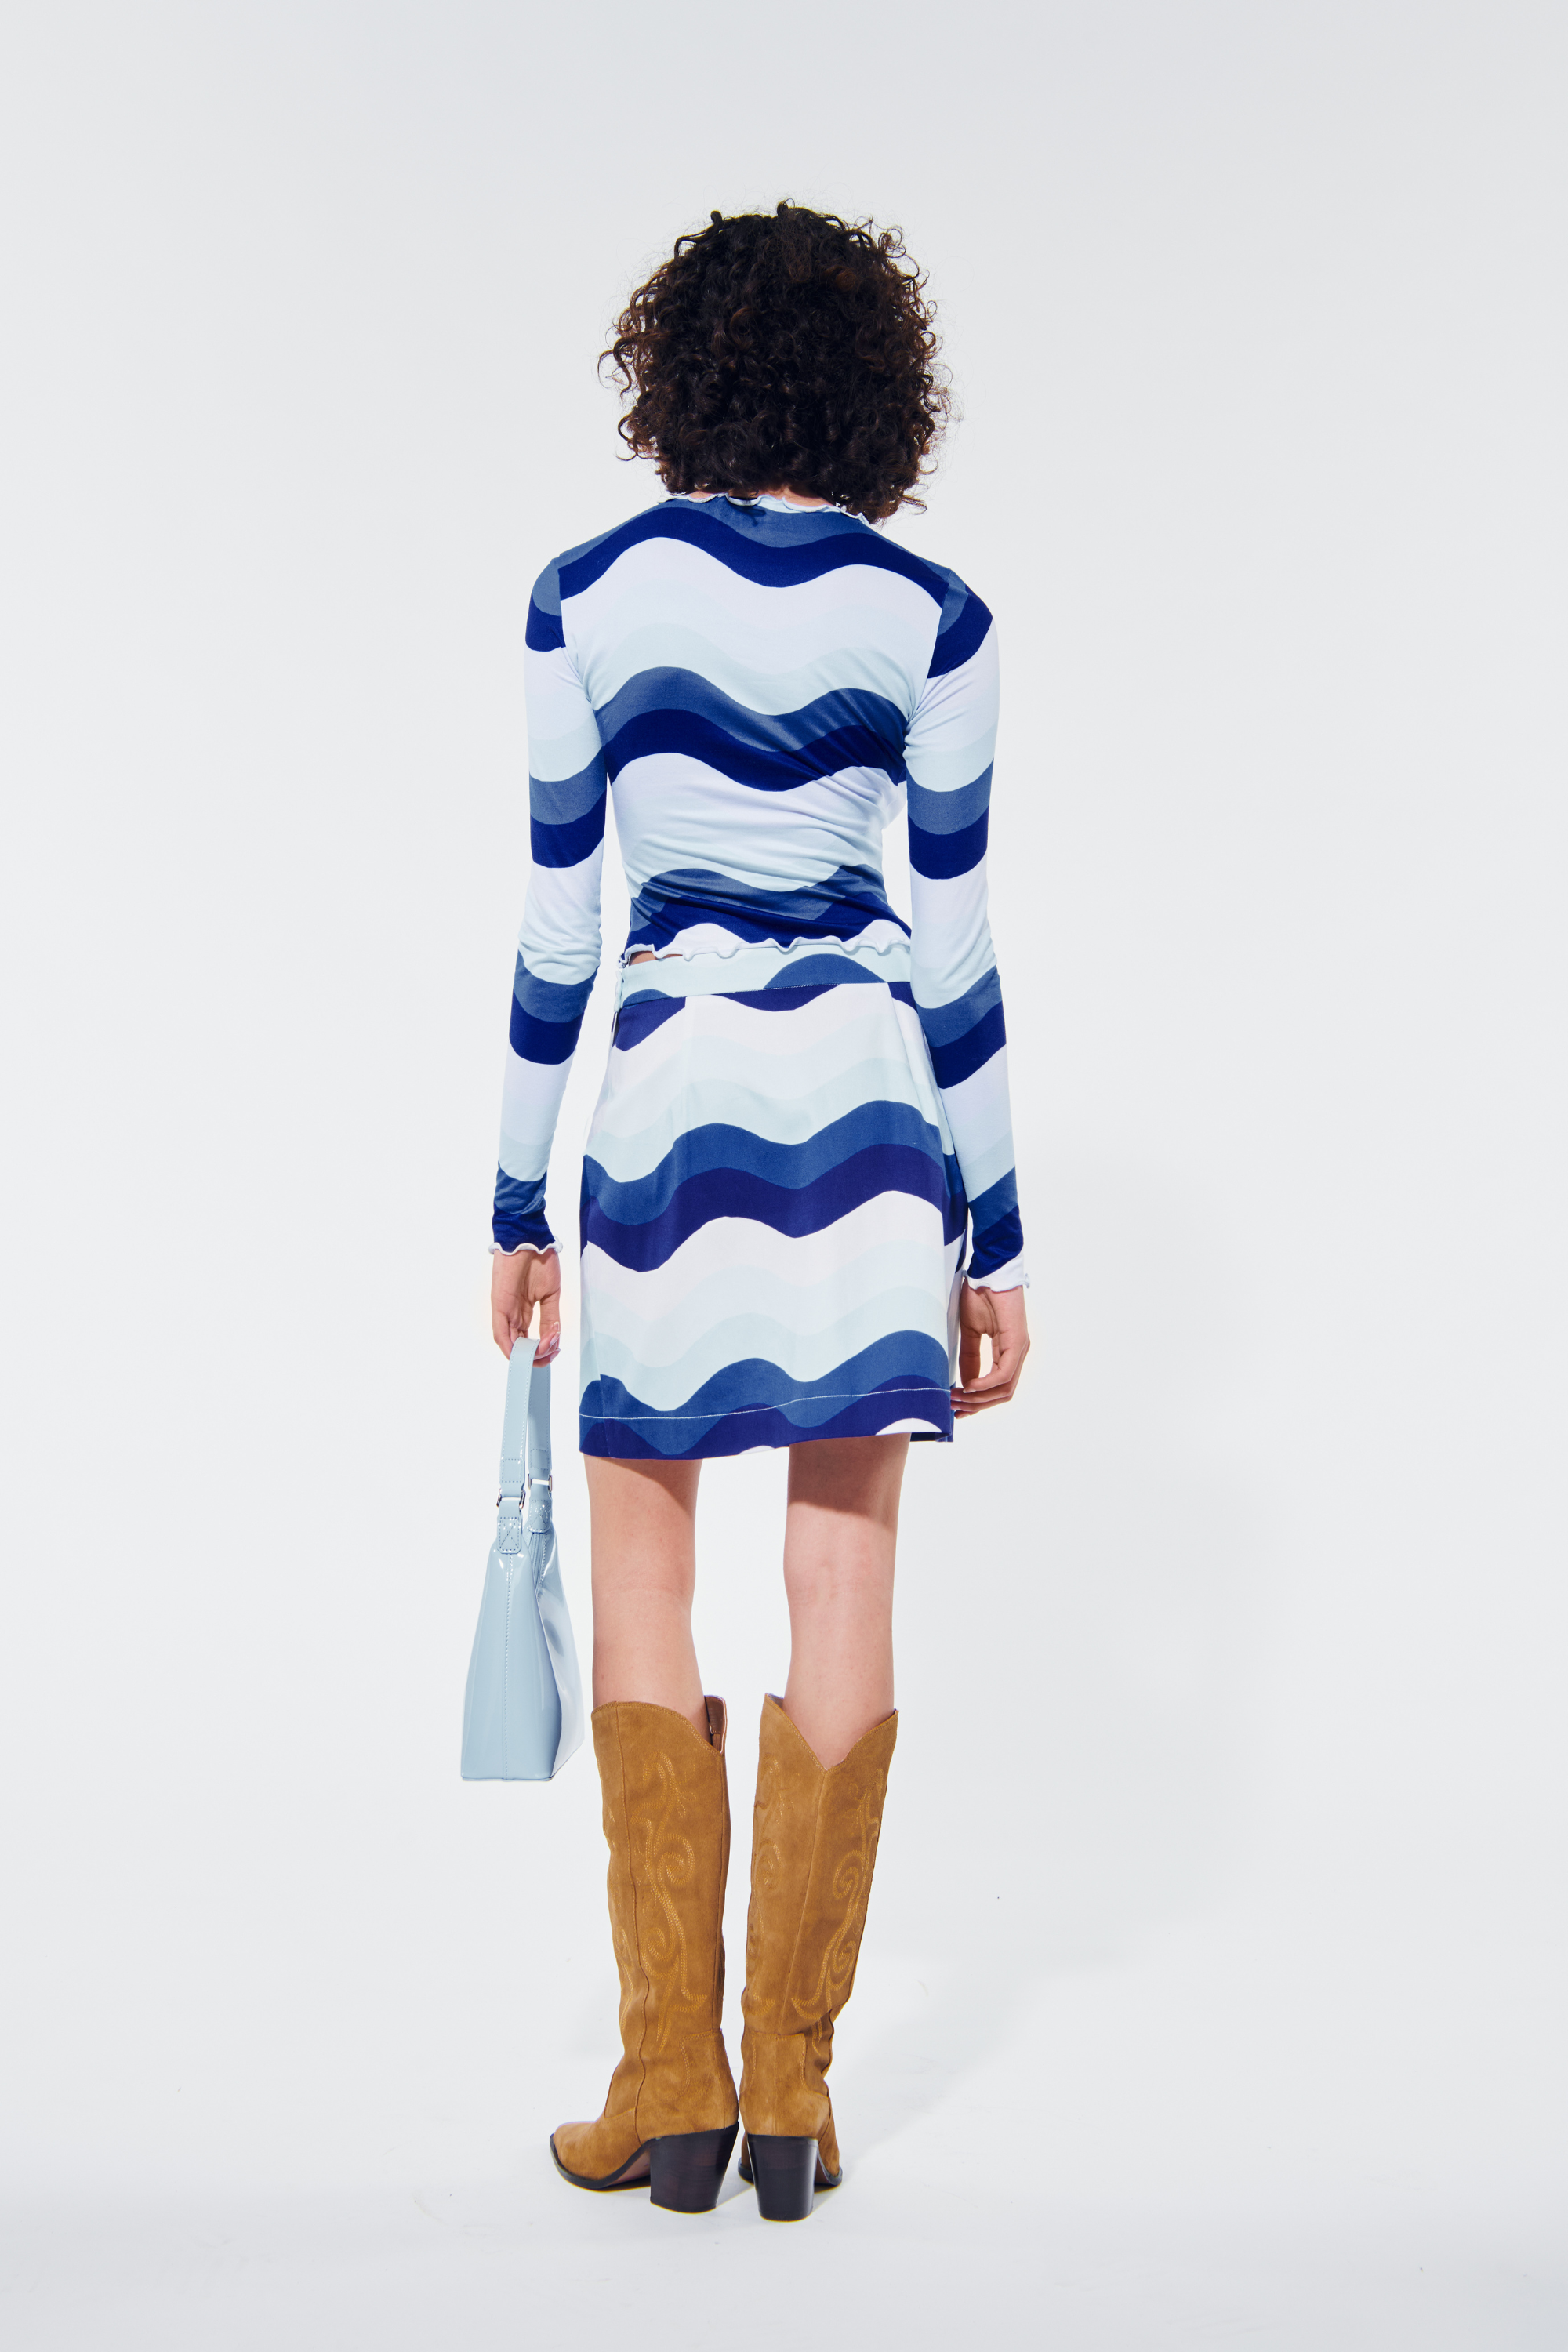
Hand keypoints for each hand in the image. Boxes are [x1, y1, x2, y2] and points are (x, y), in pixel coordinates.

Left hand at [490, 1246, 561, 1362]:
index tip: (554, 1352)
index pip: (528, 1338)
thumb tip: (554, 1338)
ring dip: (526, 1354)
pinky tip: (522, 1354)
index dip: (541, 1349)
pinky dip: (510, 1347)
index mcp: (523, 1310)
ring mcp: (504, 1310)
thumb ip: (551, 1317)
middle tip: (549, 1357)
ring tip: (542, 1354)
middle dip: (535, 1356)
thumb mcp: (551, 1294)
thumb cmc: (539, 1260)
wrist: (530, 1238)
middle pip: (519, 1344)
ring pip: (509, 1342)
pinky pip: (500, 1332)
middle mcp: (512, 1313)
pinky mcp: (498, 1305)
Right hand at [952, 1280, 1028, 1416]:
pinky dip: (986, 1384)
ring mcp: (1019, 1348)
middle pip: (1003, 1393)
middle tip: (955, 1408)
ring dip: (979, 1398)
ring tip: (958, 1398)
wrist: (989, 1272)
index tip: (958, 1408)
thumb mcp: (969, 1333)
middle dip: (978, 1405)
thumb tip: (964, 1384)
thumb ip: (969, 1359)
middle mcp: (1017, 1353)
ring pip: (1005, 1388)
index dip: (978, 1402)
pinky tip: (969, 1386)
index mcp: (1008, 1351)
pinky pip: (1004, 1373)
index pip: (998, 1387)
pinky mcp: (1017, 1341)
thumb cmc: (980, 1296)